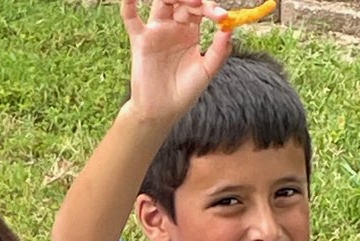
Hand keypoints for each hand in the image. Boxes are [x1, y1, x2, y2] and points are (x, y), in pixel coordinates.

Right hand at [121, 0, 230, 122]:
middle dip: (195, 0)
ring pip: (162, 2)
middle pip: (182, 1)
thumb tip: (230, 29)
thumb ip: (219, 51)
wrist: (163, 111)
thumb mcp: (206, 71)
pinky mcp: (140, 40)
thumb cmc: (184, 92)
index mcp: (190, 33)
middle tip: (203, 6)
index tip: (222, 17)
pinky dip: (129, 5)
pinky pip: (130, 17)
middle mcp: (173, 27)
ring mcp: (156, 31)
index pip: (201, 10)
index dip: (211, 9)